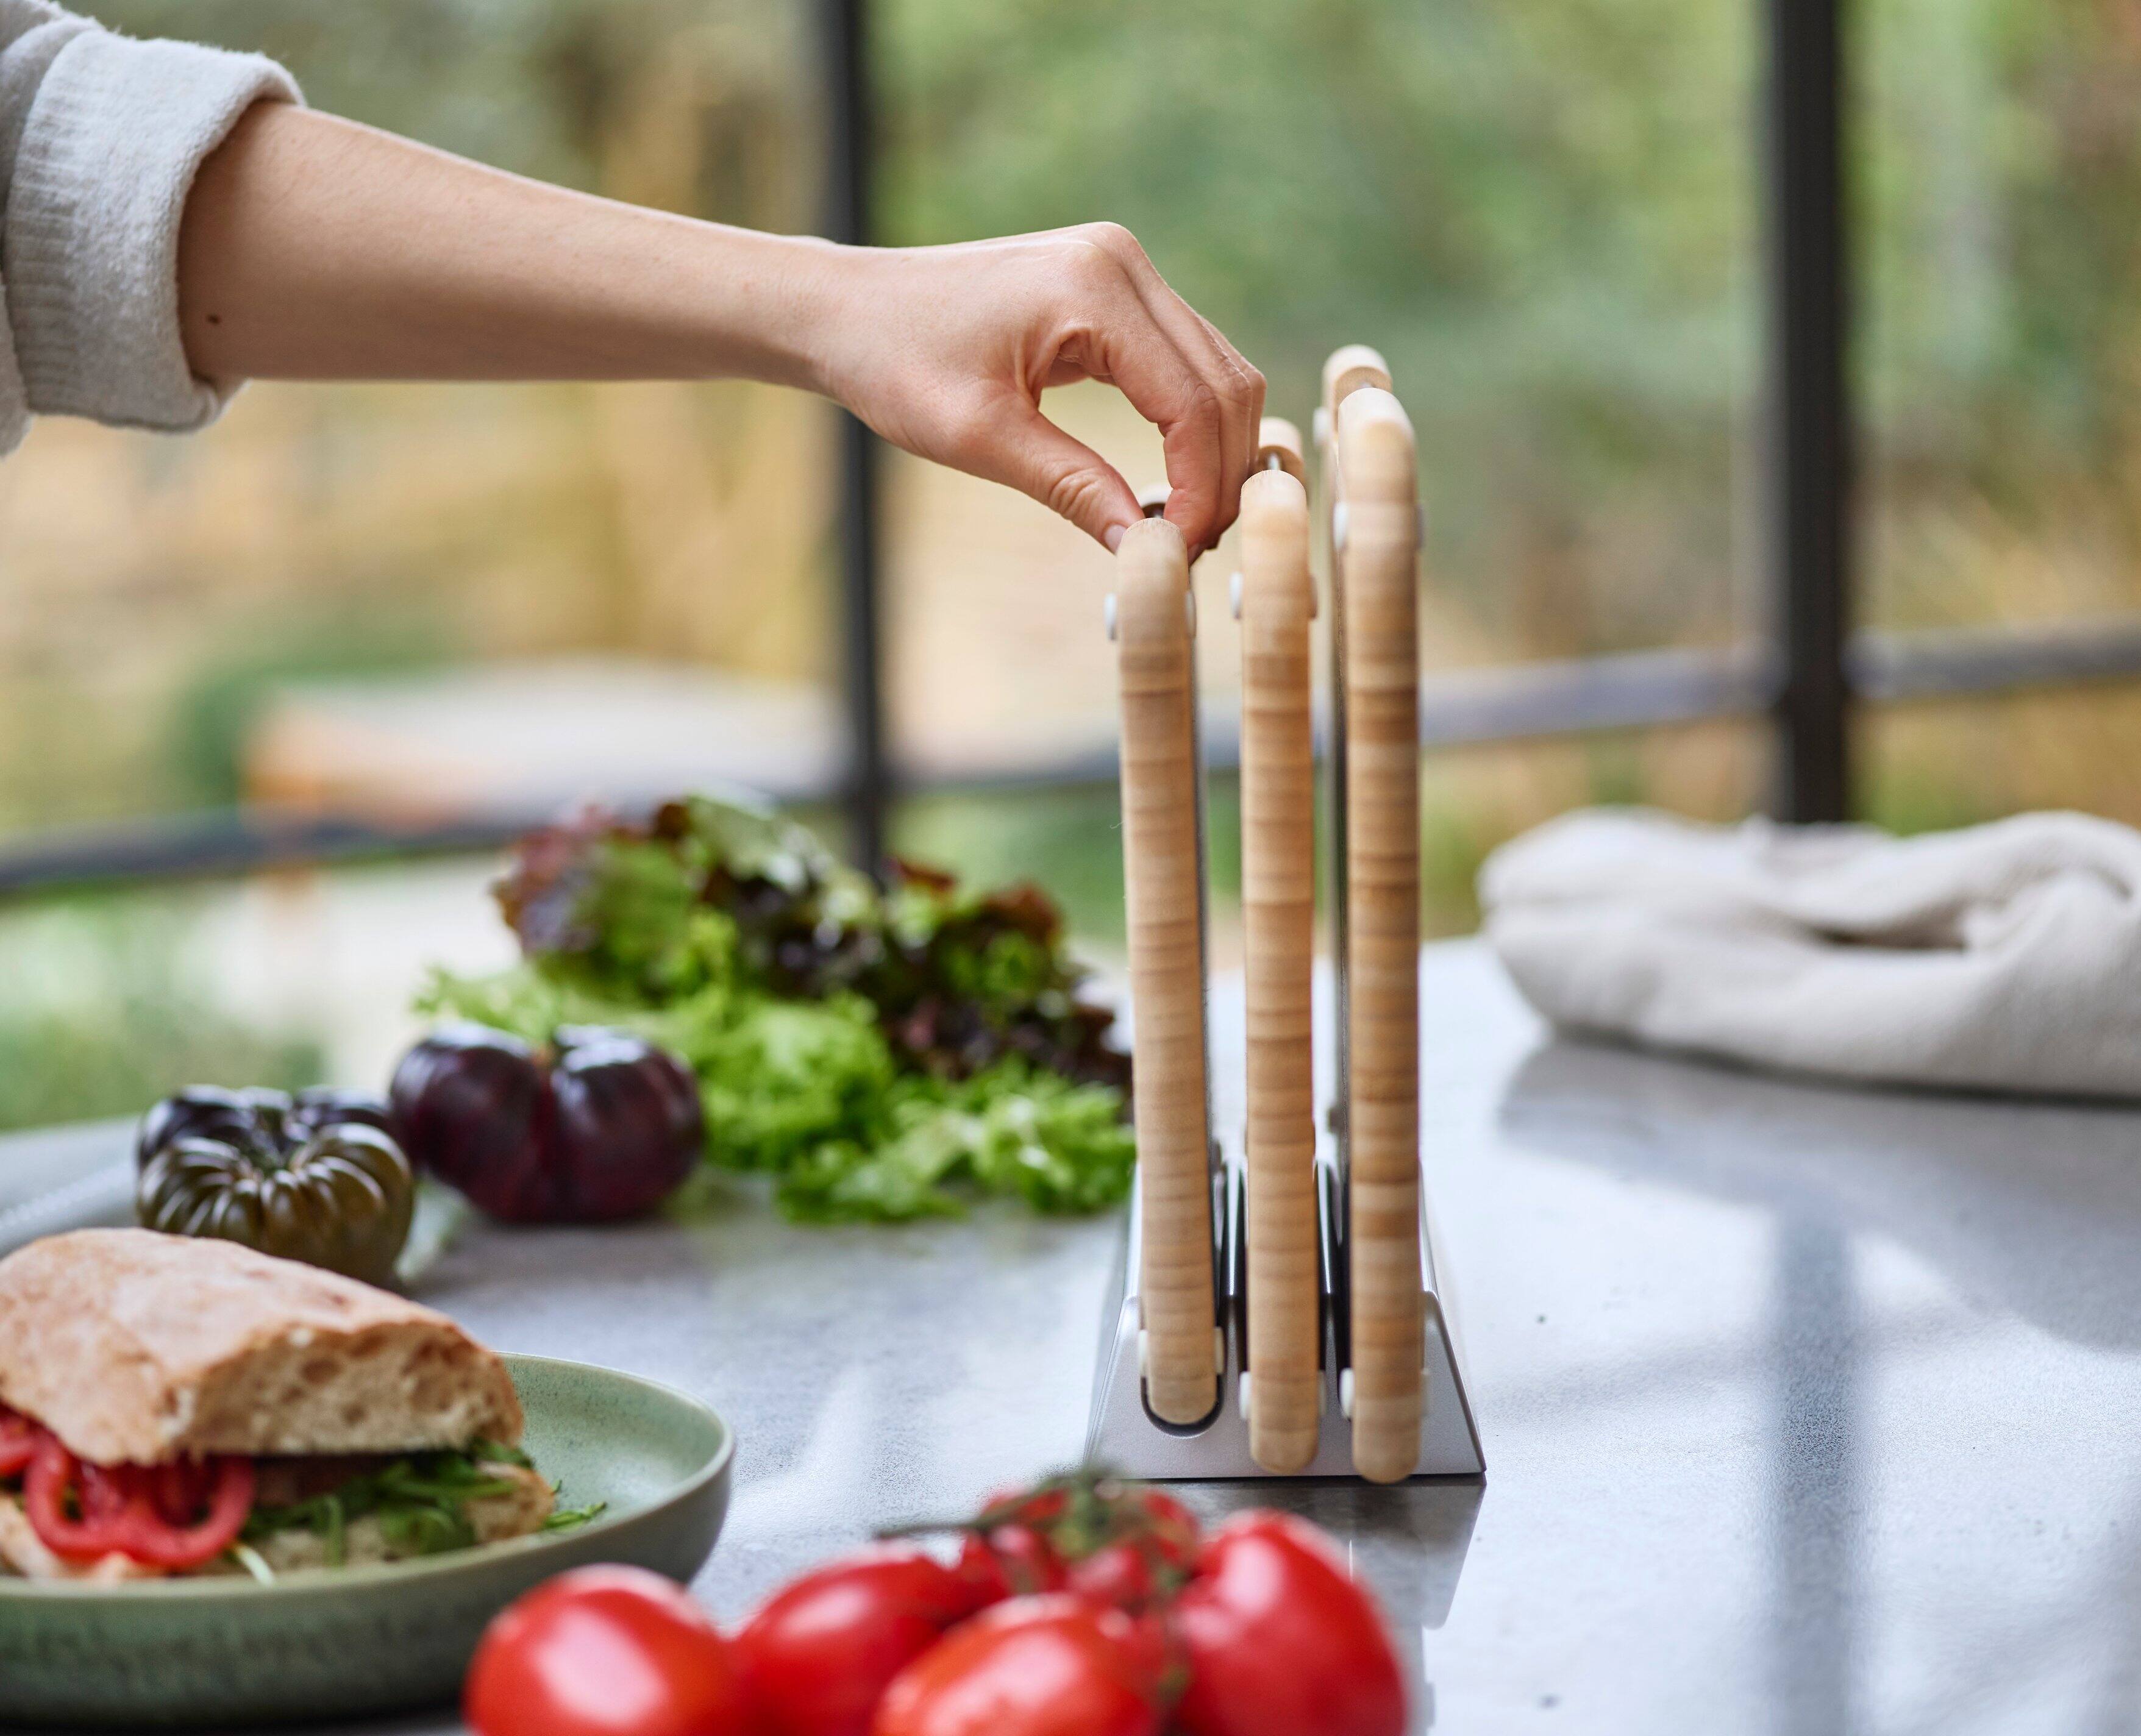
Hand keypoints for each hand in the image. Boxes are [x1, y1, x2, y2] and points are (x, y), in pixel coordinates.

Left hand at [803, 224, 1264, 555]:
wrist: (846, 310)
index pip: (1193, 401)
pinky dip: (1190, 425)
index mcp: (1094, 288)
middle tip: (1191, 550)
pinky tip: (1169, 482)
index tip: (1181, 553)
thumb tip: (1146, 550)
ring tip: (1183, 525)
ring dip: (1214, 451)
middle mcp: (1123, 264)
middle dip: (1220, 474)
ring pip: (1218, 372)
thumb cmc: (895, 364)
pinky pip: (1184, 361)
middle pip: (1225, 383)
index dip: (1201, 487)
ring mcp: (1123, 270)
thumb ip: (1071, 487)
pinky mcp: (1113, 289)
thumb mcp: (980, 438)